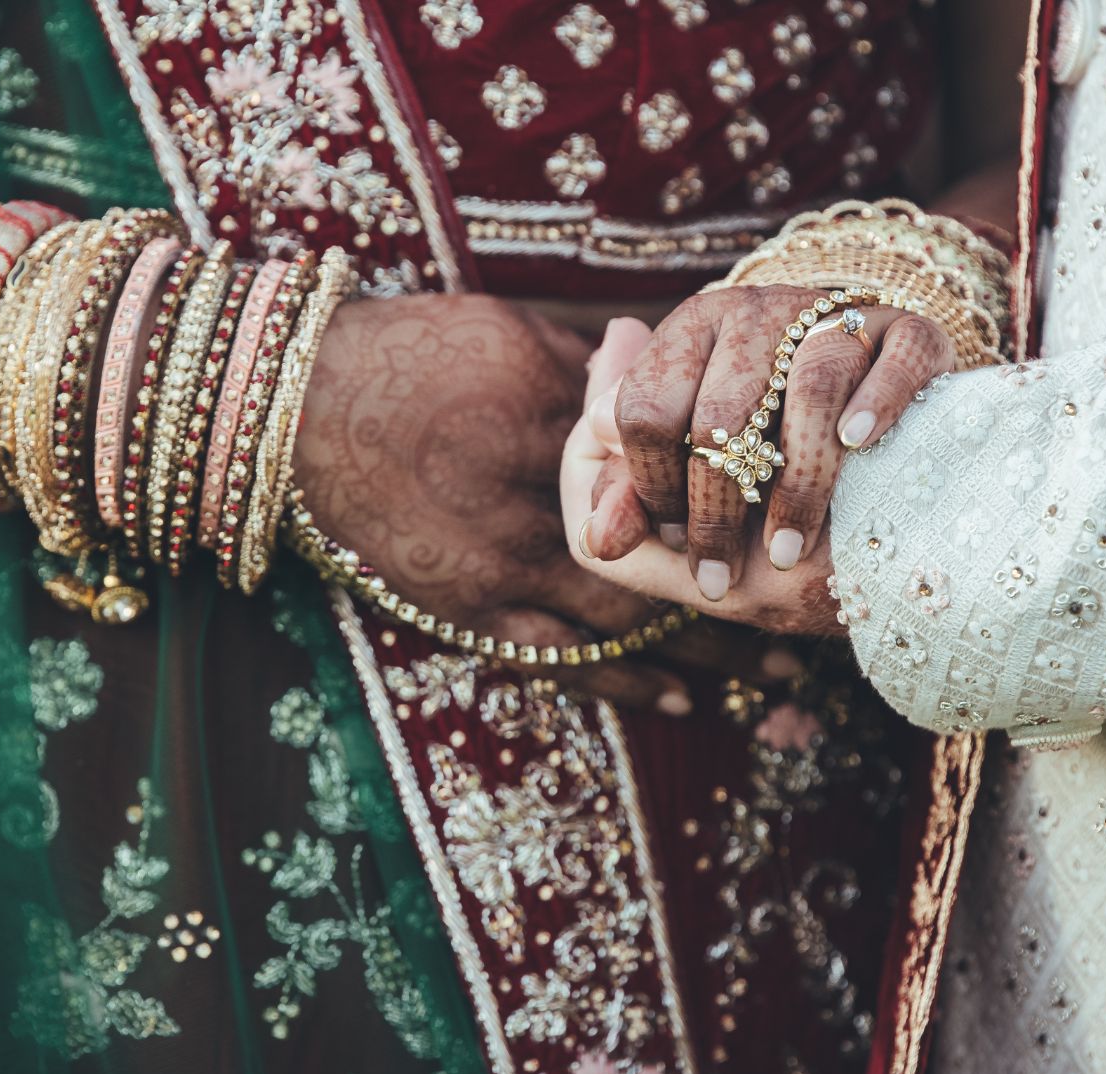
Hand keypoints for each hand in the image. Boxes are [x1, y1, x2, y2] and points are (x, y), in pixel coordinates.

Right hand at [294, 295, 783, 710]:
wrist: (293, 408)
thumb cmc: (405, 353)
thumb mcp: (510, 337)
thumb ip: (591, 372)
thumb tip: (660, 372)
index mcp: (558, 426)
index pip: (676, 477)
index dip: (745, 508)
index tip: (803, 527)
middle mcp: (540, 502)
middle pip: (667, 563)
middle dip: (744, 603)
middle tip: (812, 628)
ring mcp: (501, 565)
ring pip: (626, 625)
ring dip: (704, 658)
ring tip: (772, 683)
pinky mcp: (465, 608)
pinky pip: (558, 660)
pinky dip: (623, 686)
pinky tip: (680, 704)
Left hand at [589, 286, 952, 600]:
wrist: (883, 498)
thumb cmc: (763, 497)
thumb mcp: (686, 510)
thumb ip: (627, 511)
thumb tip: (595, 534)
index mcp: (686, 335)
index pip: (642, 408)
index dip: (649, 486)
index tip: (672, 539)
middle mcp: (754, 312)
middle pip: (719, 414)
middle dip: (715, 510)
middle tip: (721, 573)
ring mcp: (835, 317)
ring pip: (810, 389)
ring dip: (799, 490)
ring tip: (788, 554)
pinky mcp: (908, 333)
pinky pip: (895, 358)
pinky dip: (876, 406)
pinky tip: (858, 446)